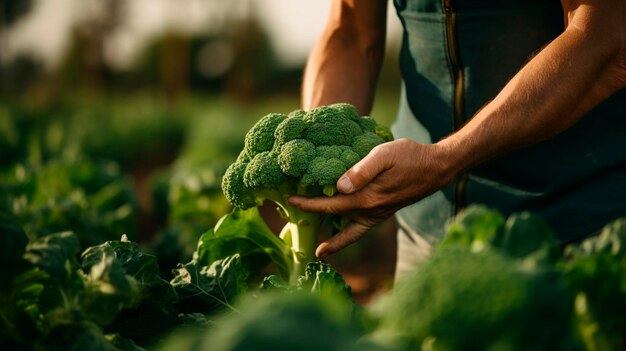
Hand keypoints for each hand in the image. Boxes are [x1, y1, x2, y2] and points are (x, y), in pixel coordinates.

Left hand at [288, 138, 457, 256]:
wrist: (436, 167)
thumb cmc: (410, 157)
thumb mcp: (384, 155)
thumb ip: (362, 170)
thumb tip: (339, 186)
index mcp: (366, 199)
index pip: (330, 206)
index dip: (308, 205)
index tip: (290, 201)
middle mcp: (371, 212)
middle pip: (337, 224)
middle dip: (318, 229)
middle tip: (303, 237)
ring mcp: (379, 214)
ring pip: (351, 233)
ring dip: (336, 241)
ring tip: (322, 249)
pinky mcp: (385, 211)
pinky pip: (362, 227)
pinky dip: (349, 233)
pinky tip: (342, 228)